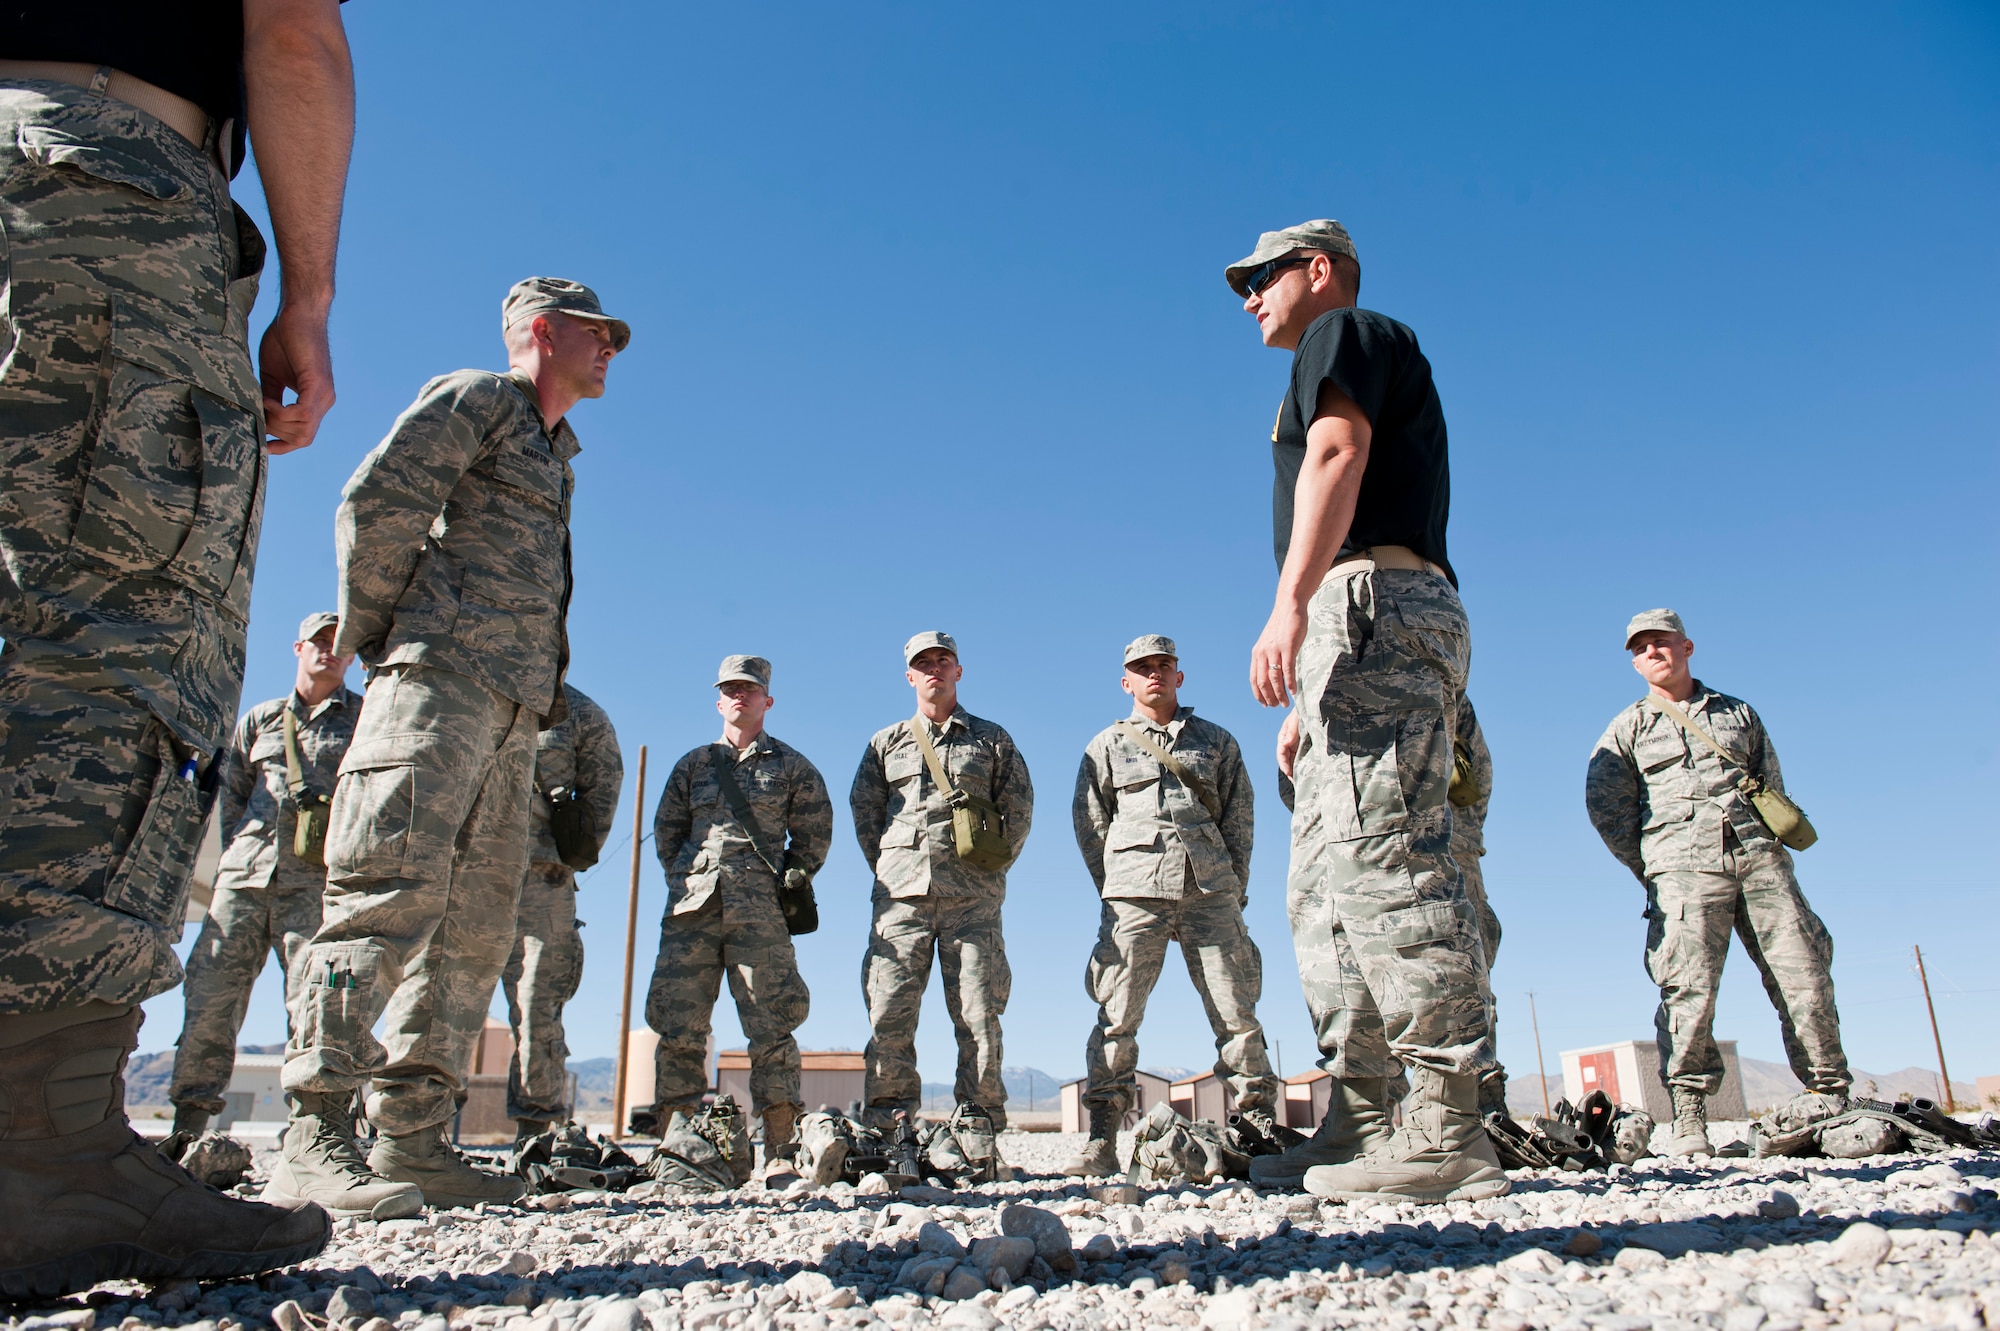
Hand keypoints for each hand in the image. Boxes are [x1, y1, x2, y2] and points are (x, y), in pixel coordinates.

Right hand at [258, 302, 335, 453]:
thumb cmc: (285, 339)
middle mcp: (323, 402)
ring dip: (276, 423)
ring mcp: (323, 395)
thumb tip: (258, 417)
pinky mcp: (317, 384)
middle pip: (302, 439)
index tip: (261, 444)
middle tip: (259, 415)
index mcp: (314, 402)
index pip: (303, 437)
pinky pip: (302, 414)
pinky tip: (269, 401)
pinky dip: (282, 413)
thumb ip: (269, 397)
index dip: (282, 445)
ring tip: (262, 404)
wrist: (299, 312)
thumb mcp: (272, 375)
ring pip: (302, 431)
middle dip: (276, 434)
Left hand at [1250, 599, 1306, 706]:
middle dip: (1269, 697)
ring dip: (1280, 694)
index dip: (1258, 694)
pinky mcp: (1288, 647)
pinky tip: (1293, 691)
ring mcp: (1275, 650)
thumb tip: (1274, 672)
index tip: (1265, 704)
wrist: (1289, 606)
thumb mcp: (1271, 642)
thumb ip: (1270, 656)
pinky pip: (1287, 669)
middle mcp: (1263, 653)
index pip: (1254, 679)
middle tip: (1277, 706)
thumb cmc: (1283, 625)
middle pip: (1263, 682)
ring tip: (1286, 703)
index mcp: (1257, 653)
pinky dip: (1289, 683)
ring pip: (1274, 679)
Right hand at [1276, 709, 1300, 778]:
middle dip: (1289, 771)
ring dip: (1295, 770)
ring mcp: (1295, 745)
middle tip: (1295, 781)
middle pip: (1286, 760)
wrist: (1312, 707)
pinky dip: (1301, 766)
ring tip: (1300, 781)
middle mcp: (1288, 743)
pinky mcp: (1302, 747)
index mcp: (1284, 736)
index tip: (1288, 772)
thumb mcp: (1296, 720)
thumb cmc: (1303, 712)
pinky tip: (1305, 773)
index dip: (1284, 764)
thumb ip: (1291, 731)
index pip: (1281, 753)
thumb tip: (1286, 744)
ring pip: (1292, 761)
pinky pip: (1300, 759)